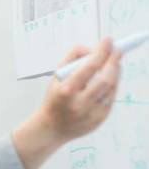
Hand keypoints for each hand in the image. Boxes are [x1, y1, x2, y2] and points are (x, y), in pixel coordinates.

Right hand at [12, 37, 121, 168]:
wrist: (51, 128)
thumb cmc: (54, 99)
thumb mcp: (55, 78)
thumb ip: (71, 60)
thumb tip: (91, 49)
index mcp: (66, 91)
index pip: (89, 67)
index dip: (101, 52)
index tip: (108, 41)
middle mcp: (80, 103)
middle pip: (106, 79)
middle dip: (114, 62)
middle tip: (117, 51)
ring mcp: (92, 113)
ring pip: (111, 88)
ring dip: (115, 72)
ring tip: (113, 63)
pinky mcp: (100, 119)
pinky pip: (111, 98)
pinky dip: (113, 85)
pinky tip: (109, 79)